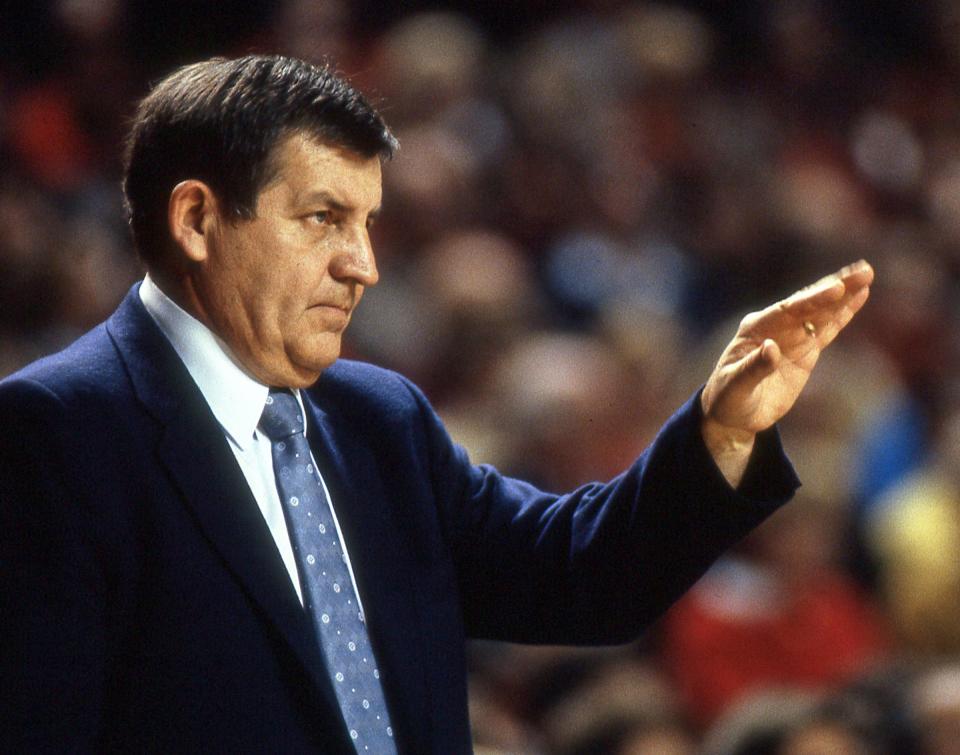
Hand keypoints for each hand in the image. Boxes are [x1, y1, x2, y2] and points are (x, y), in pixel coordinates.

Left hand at [700, 259, 873, 486]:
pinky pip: (827, 330)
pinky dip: (843, 314)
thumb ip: (753, 367)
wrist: (733, 414)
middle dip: (835, 287)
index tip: (837, 289)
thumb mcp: (735, 386)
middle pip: (809, 303)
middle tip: (863, 272)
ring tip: (866, 275)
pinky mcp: (805, 350)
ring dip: (844, 295)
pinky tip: (859, 297)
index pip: (788, 310)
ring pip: (822, 312)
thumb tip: (771, 347)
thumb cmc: (728, 398)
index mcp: (755, 328)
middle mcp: (775, 326)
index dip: (813, 299)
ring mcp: (792, 337)